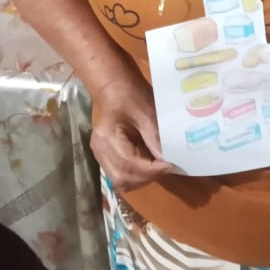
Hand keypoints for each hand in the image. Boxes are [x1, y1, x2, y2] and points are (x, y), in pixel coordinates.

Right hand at [90, 76, 172, 192]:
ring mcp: (100, 155)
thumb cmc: (131, 95)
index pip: (128, 163)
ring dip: (142, 179)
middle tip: (166, 167)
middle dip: (147, 177)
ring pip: (121, 181)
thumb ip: (155, 137)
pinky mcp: (106, 158)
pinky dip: (137, 176)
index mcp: (106, 136)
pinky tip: (149, 166)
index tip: (170, 165)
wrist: (115, 88)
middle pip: (122, 177)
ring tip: (158, 167)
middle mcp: (99, 150)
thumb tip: (167, 160)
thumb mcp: (146, 111)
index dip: (150, 169)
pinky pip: (121, 176)